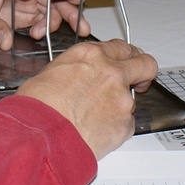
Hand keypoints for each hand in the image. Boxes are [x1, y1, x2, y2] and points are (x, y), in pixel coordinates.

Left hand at [0, 0, 89, 49]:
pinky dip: (44, 28)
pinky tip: (37, 34)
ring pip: (51, 8)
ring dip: (58, 21)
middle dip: (70, 9)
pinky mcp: (21, 16)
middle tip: (80, 25)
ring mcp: (24, 2)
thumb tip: (5, 40)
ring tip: (45, 33)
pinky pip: (41, 21)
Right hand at [15, 40, 157, 159]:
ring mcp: (122, 98)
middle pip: (145, 64)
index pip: (121, 47)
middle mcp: (111, 73)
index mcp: (92, 56)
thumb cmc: (39, 107)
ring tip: (95, 118)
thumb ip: (77, 69)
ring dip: (120, 106)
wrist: (42, 136)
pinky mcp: (126, 124)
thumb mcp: (52, 73)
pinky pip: (128, 124)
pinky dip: (116, 127)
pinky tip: (96, 131)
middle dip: (144, 72)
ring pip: (133, 99)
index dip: (125, 56)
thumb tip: (79, 75)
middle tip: (139, 80)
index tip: (126, 61)